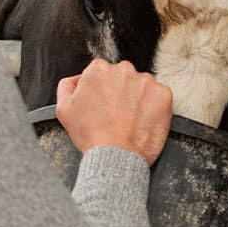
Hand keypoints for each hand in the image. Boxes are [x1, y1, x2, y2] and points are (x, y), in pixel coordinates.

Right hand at [55, 59, 172, 165]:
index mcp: (99, 70)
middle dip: (120, 91)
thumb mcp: (64, 109)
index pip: (101, 73)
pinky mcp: (163, 95)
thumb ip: (68, 86)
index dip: (101, 91)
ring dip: (137, 98)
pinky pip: (159, 96)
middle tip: (116, 114)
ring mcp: (146, 81)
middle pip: (122, 76)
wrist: (116, 156)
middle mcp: (124, 70)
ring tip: (129, 120)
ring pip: (141, 86)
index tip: (103, 104)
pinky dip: (154, 107)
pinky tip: (142, 120)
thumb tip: (78, 79)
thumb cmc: (91, 135)